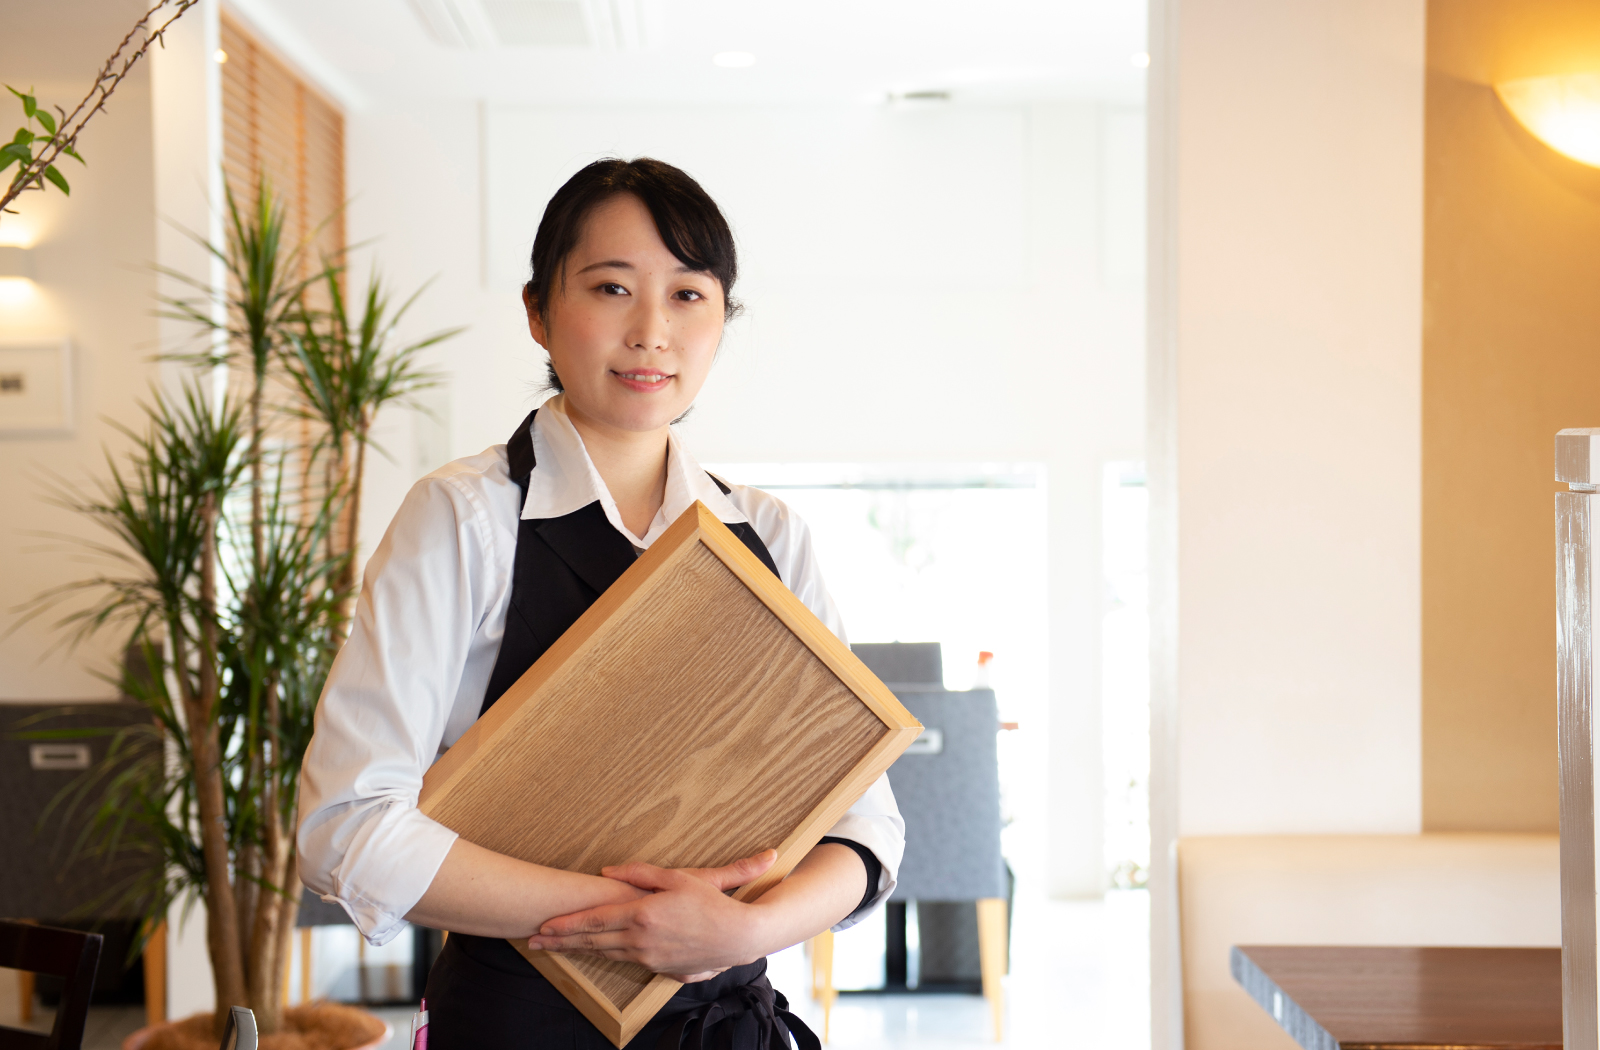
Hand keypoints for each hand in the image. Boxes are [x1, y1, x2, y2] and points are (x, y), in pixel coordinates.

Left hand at [527, 849, 776, 981]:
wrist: (738, 937)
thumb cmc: (711, 904)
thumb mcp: (678, 877)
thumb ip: (640, 873)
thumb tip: (607, 870)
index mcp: (642, 915)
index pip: (593, 920)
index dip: (566, 924)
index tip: (543, 926)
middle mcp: (640, 941)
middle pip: (592, 942)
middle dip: (561, 941)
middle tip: (535, 941)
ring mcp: (649, 958)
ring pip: (605, 954)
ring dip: (579, 950)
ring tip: (556, 947)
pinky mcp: (659, 968)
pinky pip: (625, 960)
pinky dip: (605, 955)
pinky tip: (595, 952)